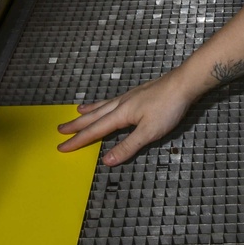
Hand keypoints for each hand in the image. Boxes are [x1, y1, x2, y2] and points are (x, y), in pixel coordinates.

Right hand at [57, 71, 192, 164]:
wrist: (184, 83)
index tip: (62, 147)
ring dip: (88, 112)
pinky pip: (112, 100)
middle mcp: (121, 103)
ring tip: (77, 113)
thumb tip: (106, 161)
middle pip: (94, 116)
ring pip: (102, 106)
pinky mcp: (138, 93)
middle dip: (76, 125)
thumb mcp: (149, 132)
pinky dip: (103, 104)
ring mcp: (129, 97)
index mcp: (121, 114)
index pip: (95, 131)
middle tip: (60, 129)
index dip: (78, 141)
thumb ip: (127, 146)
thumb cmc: (168, 107)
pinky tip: (108, 103)